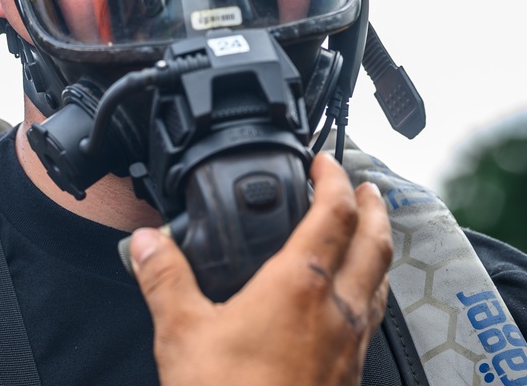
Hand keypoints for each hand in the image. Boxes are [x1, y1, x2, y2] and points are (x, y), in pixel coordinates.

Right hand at [130, 153, 390, 385]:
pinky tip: (349, 301)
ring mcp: (350, 345)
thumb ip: (164, 277)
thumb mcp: (181, 332)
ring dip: (378, 246)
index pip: (331, 215)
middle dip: (372, 206)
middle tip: (363, 185)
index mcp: (298, 286)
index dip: (332, 180)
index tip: (325, 161)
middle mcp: (336, 310)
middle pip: (375, 242)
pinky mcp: (350, 375)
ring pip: (380, 281)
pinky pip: (371, 317)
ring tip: (366, 233)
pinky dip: (369, 289)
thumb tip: (146, 241)